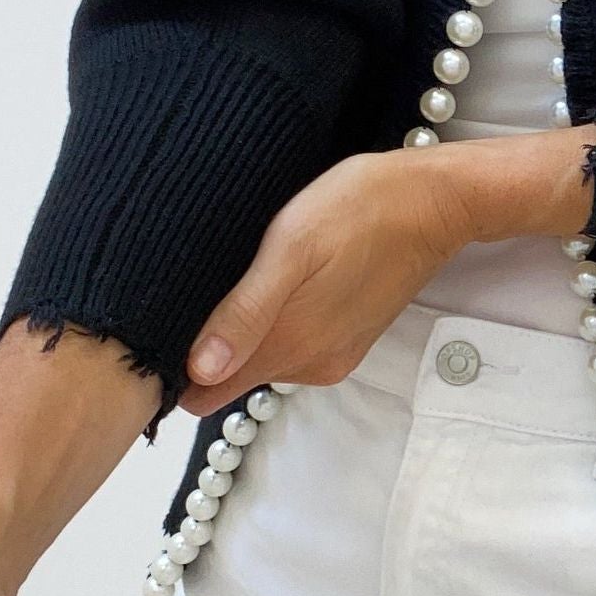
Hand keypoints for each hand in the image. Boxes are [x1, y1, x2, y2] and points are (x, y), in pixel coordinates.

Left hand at [179, 147, 476, 415]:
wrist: (436, 201)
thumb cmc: (361, 208)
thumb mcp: (292, 246)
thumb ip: (246, 312)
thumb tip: (198, 372)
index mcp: (287, 345)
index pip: (203, 394)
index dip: (175, 367)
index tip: (159, 326)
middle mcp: (308, 364)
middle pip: (231, 376)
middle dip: (207, 344)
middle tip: (198, 283)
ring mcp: (332, 354)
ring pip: (262, 358)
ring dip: (245, 328)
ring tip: (242, 272)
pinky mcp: (348, 338)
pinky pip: (293, 343)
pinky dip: (278, 320)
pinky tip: (281, 277)